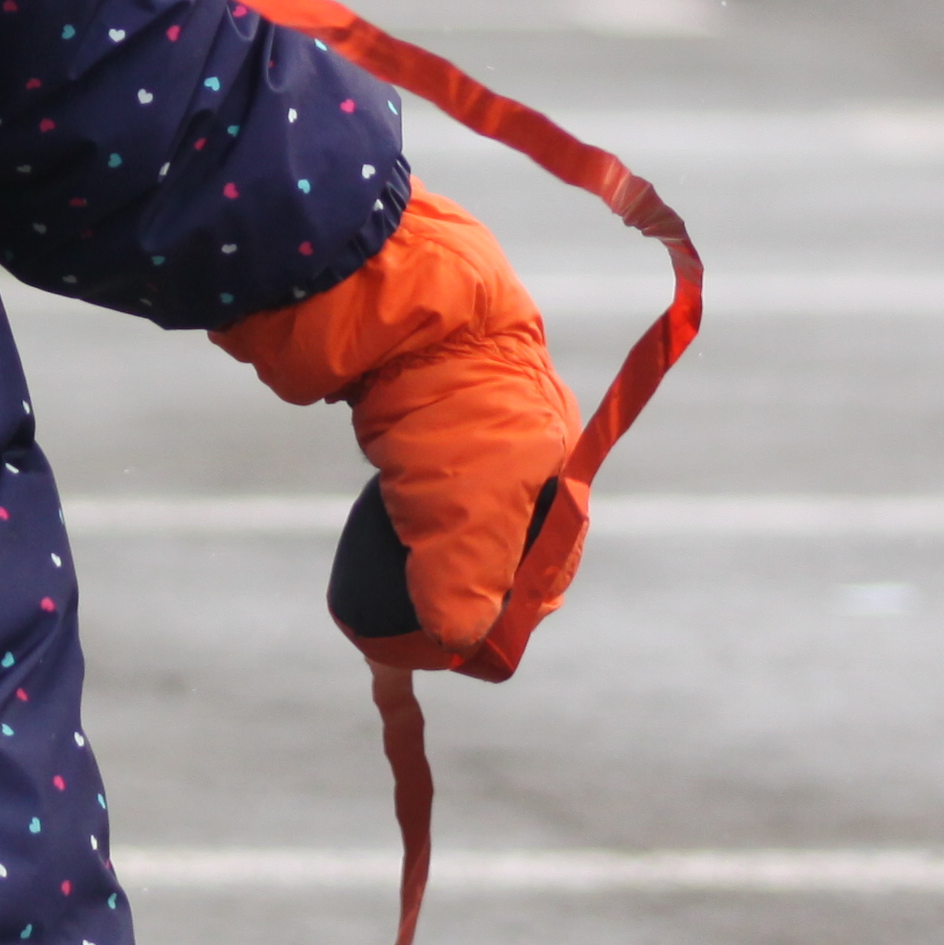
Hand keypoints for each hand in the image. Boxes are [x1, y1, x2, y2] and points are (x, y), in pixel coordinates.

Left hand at [212, 193, 583, 678]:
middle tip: (413, 615)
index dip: (507, 617)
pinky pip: (425, 463)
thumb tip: (457, 643)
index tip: (459, 649)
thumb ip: (464, 592)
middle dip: (465, 580)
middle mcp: (529, 443)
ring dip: (430, 539)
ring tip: (392, 564)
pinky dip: (407, 496)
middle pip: (502, 537)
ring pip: (459, 501)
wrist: (397, 295)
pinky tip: (382, 506)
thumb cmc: (448, 409)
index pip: (546, 571)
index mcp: (561, 473)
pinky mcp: (429, 393)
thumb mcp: (463, 518)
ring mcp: (478, 414)